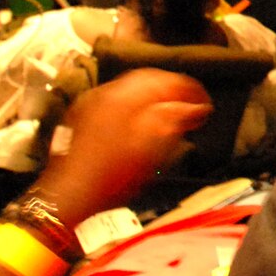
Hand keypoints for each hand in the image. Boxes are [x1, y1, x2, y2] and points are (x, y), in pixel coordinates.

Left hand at [40, 70, 212, 225]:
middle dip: (171, 91)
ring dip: (152, 98)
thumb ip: (176, 120)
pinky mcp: (82, 116)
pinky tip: (139, 123)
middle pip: (147, 79)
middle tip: (188, 108)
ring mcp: (92, 103)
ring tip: (167, 115)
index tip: (204, 105)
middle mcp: (107, 92)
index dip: (191, 91)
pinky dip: (133, 106)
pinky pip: (114, 101)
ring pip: (129, 90)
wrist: (70, 195)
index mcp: (126, 96)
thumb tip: (195, 107)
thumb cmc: (113, 176)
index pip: (167, 80)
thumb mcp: (153, 149)